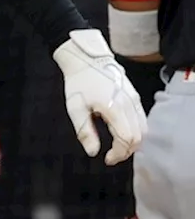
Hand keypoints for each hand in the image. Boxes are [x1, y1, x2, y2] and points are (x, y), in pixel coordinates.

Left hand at [52, 29, 147, 164]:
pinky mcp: (135, 97)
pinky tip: (122, 134)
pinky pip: (142, 119)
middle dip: (126, 151)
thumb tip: (93, 153)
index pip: (127, 139)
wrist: (87, 59)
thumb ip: (85, 131)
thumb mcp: (75, 108)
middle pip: (138, 137)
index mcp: (114, 108)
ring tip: (117, 147)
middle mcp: (129, 104)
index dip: (119, 153)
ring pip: (143, 129)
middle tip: (111, 156)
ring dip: (133, 142)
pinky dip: (136, 131)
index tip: (107, 159)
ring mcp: (135, 99)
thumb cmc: (78, 83)